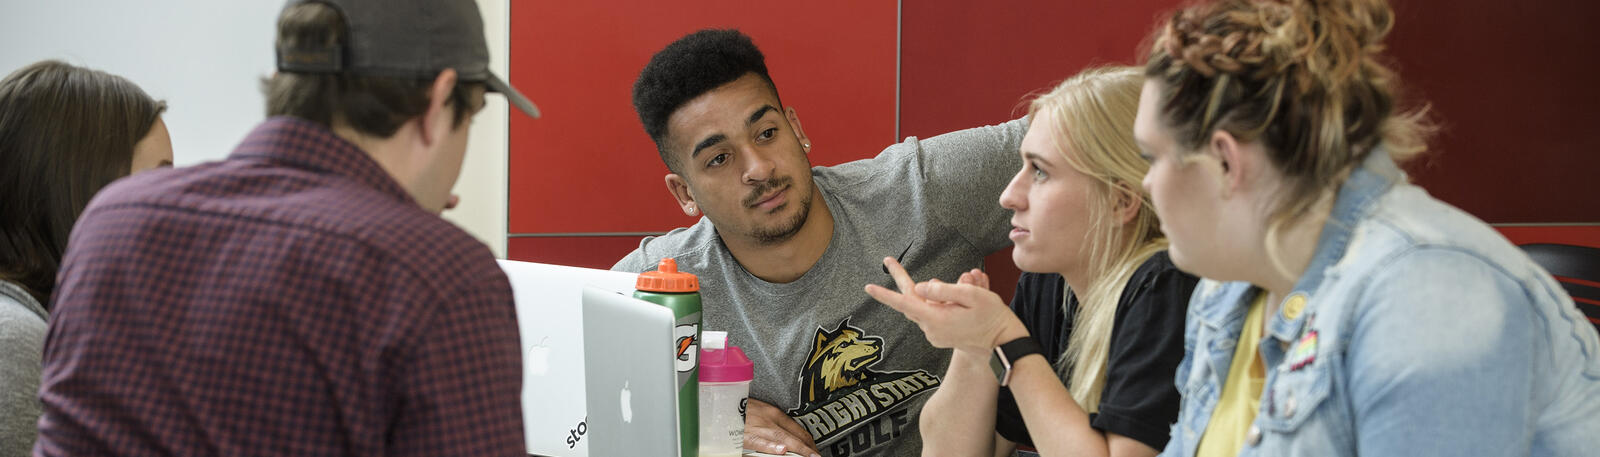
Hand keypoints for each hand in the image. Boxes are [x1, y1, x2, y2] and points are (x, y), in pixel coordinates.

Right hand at [743, 398, 819, 456]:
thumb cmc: (736, 409)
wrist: (718, 403)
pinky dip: (771, 445)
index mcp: (773, 413)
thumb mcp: (758, 413)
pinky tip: (781, 450)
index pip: (797, 428)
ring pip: (783, 438)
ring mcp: (758, 426)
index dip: (809, 441)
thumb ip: (772, 424)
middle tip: (817, 456)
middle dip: (808, 447)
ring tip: (810, 456)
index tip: (814, 449)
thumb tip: (785, 438)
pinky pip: (760, 441)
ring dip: (799, 449)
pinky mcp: (745, 434)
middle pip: (794, 434)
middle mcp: (769, 418)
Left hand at [865, 257, 1024, 354]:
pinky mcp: (940, 335)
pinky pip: (934, 312)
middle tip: (890, 261)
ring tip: (969, 285)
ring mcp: (935, 334)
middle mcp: (931, 329)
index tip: (869, 287)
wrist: (1003, 344)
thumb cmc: (991, 316)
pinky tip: (963, 301)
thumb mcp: (971, 295)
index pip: (905, 303)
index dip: (885, 295)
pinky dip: (942, 302)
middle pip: (911, 300)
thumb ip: (944, 289)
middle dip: (903, 280)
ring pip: (926, 305)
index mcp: (936, 318)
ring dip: (938, 292)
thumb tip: (921, 286)